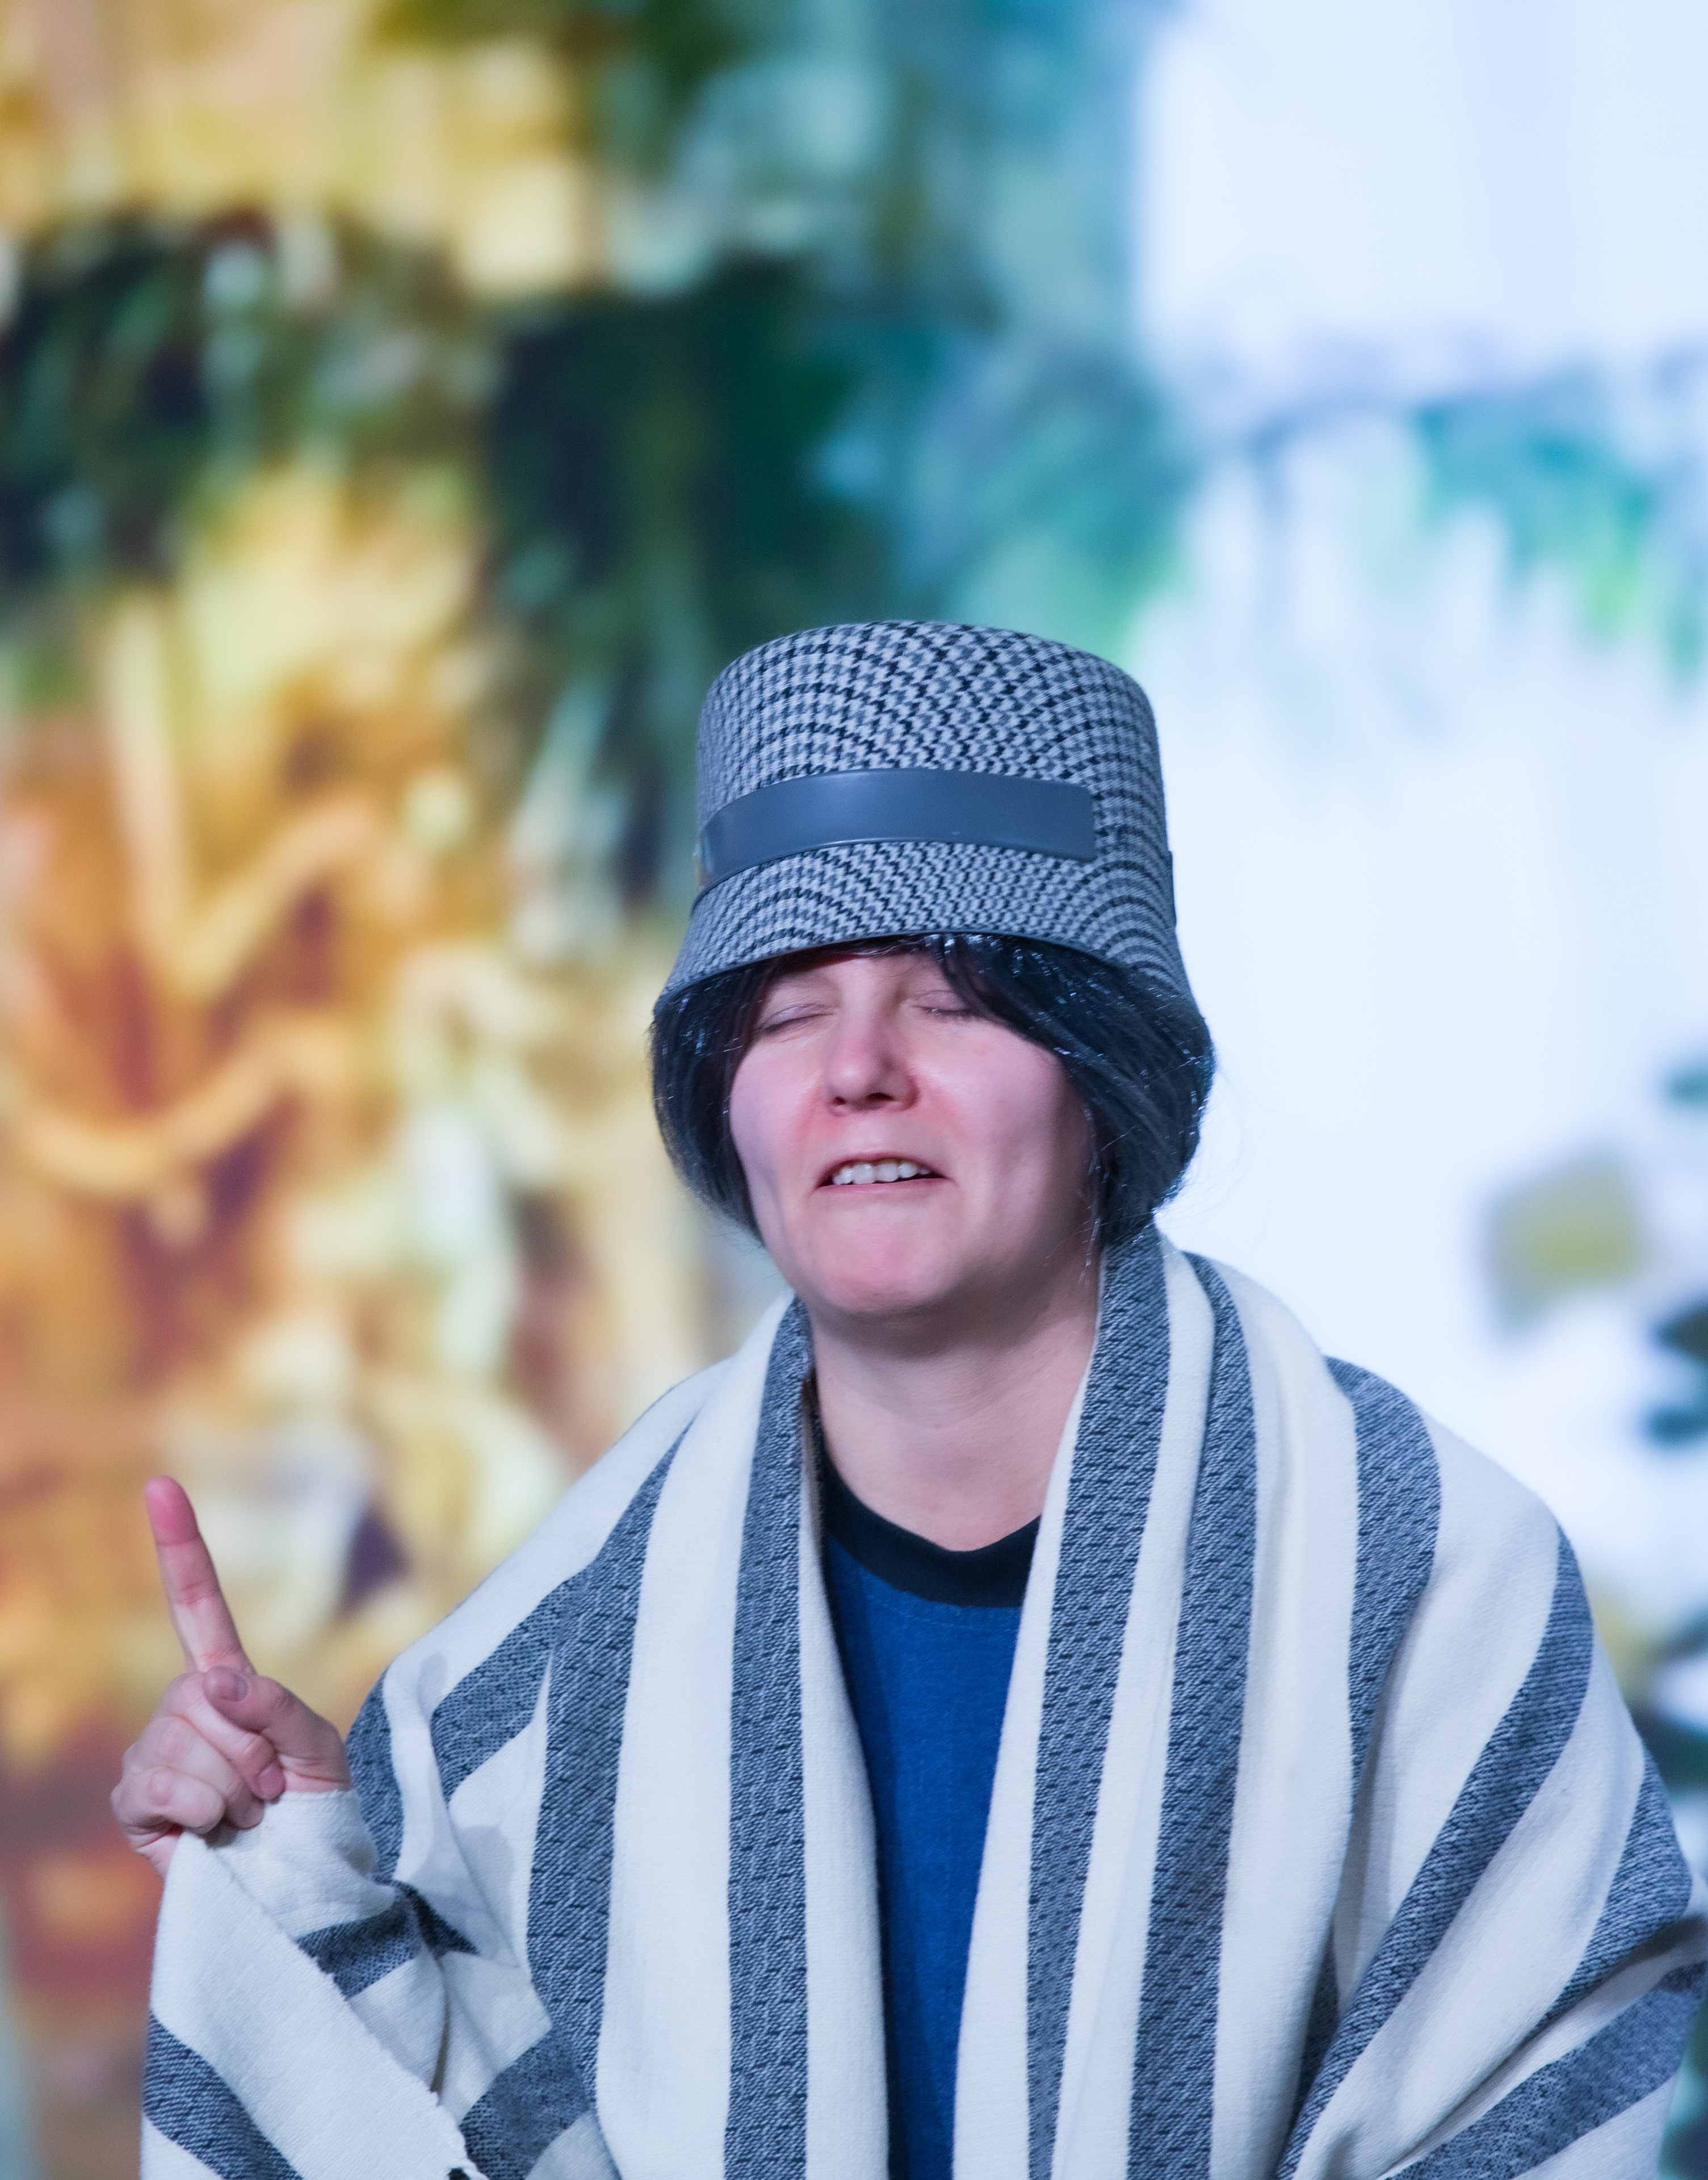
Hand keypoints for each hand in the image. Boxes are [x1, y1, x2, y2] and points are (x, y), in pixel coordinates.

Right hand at [112, 1476, 351, 1876]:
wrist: (304, 1883)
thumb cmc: (316, 1811)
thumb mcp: (320, 1748)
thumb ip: (277, 1707)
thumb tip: (216, 1683)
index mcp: (228, 1681)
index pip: (197, 1603)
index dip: (178, 1544)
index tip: (160, 1484)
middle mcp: (183, 1708)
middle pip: (208, 1699)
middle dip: (254, 1751)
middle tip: (273, 1789)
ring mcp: (153, 1754)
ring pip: (188, 1747)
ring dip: (234, 1789)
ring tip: (249, 1814)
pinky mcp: (133, 1802)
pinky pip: (163, 1788)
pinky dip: (204, 1813)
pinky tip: (215, 1833)